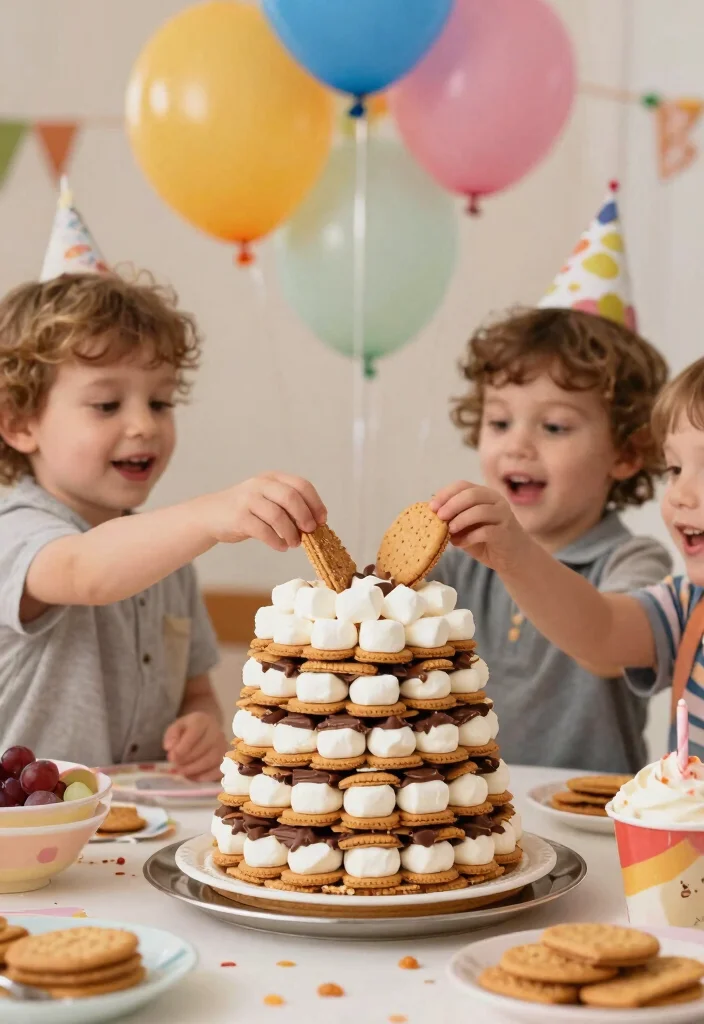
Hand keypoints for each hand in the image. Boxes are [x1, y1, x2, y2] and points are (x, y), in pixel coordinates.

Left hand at [163, 711, 228, 780]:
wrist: (206, 729)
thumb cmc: (188, 730)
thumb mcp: (176, 727)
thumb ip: (172, 735)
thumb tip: (169, 747)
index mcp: (202, 721)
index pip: (195, 733)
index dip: (183, 747)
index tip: (171, 757)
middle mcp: (216, 732)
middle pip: (204, 748)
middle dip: (187, 760)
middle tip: (175, 767)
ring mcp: (223, 746)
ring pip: (212, 760)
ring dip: (195, 769)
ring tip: (182, 772)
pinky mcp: (226, 759)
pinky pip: (220, 769)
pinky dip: (206, 776)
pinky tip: (193, 777)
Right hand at [198, 472, 326, 551]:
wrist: (211, 515)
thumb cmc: (247, 510)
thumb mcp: (268, 499)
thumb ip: (288, 506)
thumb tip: (315, 524)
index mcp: (272, 478)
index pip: (302, 485)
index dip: (315, 503)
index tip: (322, 520)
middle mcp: (260, 484)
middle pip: (291, 497)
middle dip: (305, 516)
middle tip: (310, 531)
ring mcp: (247, 500)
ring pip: (277, 515)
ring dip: (291, 533)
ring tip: (294, 543)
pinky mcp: (238, 517)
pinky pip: (263, 531)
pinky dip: (276, 541)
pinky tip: (281, 546)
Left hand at [429, 480, 526, 572]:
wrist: (512, 557)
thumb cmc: (485, 539)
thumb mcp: (465, 526)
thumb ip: (452, 518)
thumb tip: (430, 512)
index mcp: (484, 494)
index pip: (463, 485)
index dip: (445, 494)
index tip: (432, 506)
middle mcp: (496, 501)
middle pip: (472, 494)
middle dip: (452, 505)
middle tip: (439, 517)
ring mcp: (503, 516)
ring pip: (480, 511)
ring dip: (460, 520)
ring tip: (449, 531)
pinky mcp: (506, 533)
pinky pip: (486, 531)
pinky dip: (469, 537)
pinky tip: (460, 544)